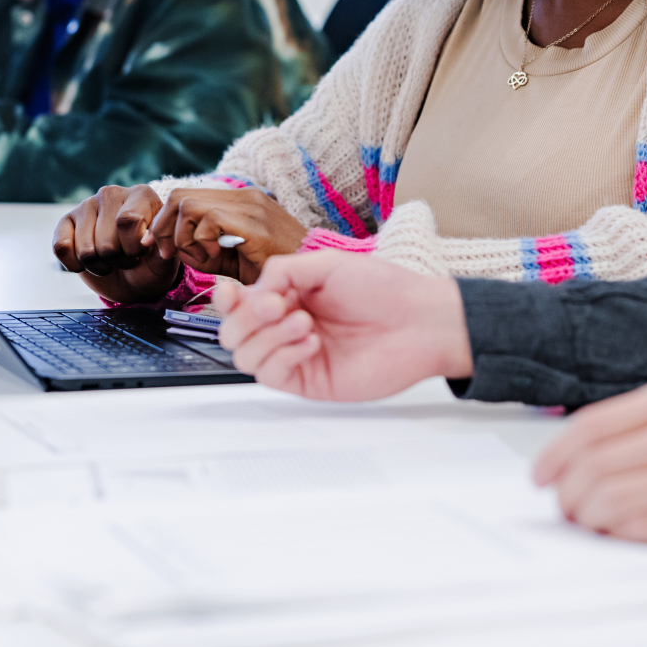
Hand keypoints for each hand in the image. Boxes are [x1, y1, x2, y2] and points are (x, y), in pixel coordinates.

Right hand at [53, 184, 182, 304]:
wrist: (133, 277)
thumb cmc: (151, 263)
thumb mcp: (165, 257)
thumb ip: (163, 245)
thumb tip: (145, 238)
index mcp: (141, 194)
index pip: (128, 221)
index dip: (134, 248)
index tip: (142, 253)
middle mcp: (112, 193)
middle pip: (106, 242)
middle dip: (118, 261)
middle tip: (126, 258)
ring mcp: (86, 205)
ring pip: (85, 250)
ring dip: (99, 266)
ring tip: (110, 259)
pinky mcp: (66, 221)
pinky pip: (61, 247)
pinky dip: (74, 265)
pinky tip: (87, 261)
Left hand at [153, 187, 308, 281]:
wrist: (311, 274)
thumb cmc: (275, 270)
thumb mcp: (230, 259)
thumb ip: (201, 251)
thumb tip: (172, 248)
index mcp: (238, 201)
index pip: (186, 195)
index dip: (164, 221)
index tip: (159, 247)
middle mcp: (242, 196)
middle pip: (180, 195)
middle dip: (163, 228)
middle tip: (169, 254)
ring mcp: (249, 205)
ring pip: (188, 204)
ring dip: (183, 235)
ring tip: (201, 257)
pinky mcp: (254, 221)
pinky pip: (208, 219)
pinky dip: (201, 240)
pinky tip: (216, 256)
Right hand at [216, 252, 470, 399]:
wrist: (419, 321)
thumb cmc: (385, 289)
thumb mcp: (327, 265)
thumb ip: (283, 271)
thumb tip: (253, 289)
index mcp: (290, 295)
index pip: (240, 303)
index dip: (226, 299)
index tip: (230, 292)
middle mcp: (288, 326)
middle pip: (234, 332)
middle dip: (246, 317)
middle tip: (277, 305)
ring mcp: (297, 355)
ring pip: (246, 356)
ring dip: (268, 336)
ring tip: (304, 322)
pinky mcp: (309, 381)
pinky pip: (271, 375)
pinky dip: (283, 355)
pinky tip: (310, 341)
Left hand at [531, 377, 646, 542]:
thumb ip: (646, 416)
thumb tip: (587, 448)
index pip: (590, 428)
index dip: (554, 456)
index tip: (541, 476)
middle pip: (593, 469)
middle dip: (567, 494)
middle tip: (565, 505)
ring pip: (611, 502)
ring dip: (589, 519)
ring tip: (590, 522)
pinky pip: (644, 529)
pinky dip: (619, 534)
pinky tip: (620, 533)